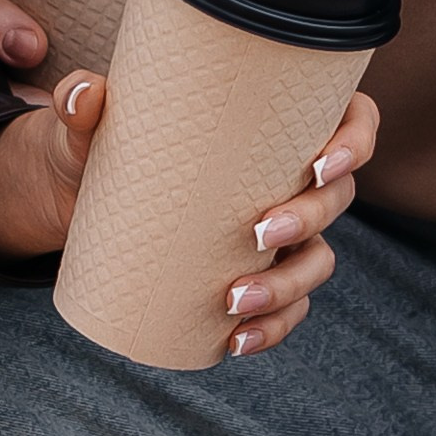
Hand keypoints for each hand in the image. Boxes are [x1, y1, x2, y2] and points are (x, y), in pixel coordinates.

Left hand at [0, 64, 379, 358]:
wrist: (79, 193)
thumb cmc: (103, 138)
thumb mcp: (91, 122)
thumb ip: (82, 103)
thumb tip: (82, 95)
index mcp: (278, 118)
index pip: (351, 120)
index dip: (355, 142)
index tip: (320, 164)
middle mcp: (291, 174)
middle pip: (336, 198)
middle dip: (309, 220)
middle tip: (257, 231)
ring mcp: (278, 229)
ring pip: (316, 260)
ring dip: (288, 286)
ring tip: (234, 300)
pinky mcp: (253, 271)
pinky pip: (285, 307)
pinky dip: (270, 328)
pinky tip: (236, 341)